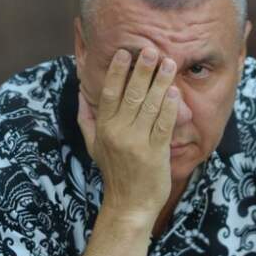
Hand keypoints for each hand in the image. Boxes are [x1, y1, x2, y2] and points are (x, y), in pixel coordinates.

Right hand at [77, 48, 178, 223]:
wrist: (128, 206)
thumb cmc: (114, 173)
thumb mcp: (93, 147)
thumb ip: (86, 119)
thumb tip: (80, 93)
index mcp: (103, 128)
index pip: (109, 93)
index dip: (117, 71)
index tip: (125, 52)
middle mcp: (118, 132)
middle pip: (131, 94)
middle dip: (142, 70)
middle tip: (151, 49)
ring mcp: (137, 142)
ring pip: (149, 106)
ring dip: (160, 82)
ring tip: (168, 63)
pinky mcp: (155, 153)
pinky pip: (163, 125)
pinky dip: (169, 107)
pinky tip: (174, 91)